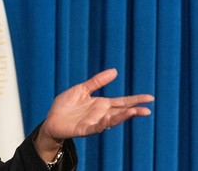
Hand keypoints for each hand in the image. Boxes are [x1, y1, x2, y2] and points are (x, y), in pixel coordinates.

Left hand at [35, 69, 153, 159]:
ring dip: (122, 117)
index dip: (135, 100)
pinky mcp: (84, 129)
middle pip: (120, 111)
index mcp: (101, 104)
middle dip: (134, 110)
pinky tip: (109, 119)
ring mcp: (94, 122)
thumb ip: (97, 81)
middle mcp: (101, 114)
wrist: (51, 119)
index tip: (150, 98)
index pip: (122, 101)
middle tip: (147, 109)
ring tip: (134, 112)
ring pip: (111, 120)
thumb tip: (114, 71)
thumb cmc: (66, 105)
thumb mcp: (81, 89)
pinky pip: (96, 127)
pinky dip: (103, 123)